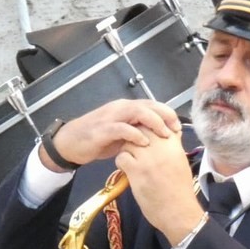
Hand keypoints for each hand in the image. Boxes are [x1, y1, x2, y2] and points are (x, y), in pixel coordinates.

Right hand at [38, 99, 180, 171]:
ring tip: (165, 134)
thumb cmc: (97, 139)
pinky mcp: (102, 129)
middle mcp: (120, 108)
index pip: (152, 105)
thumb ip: (137, 132)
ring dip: (154, 122)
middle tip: (176, 130)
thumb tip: (158, 138)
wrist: (70, 143)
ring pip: (137, 112)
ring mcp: (111, 117)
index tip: (179, 127)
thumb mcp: (121, 135)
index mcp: (126, 108)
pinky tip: (145, 142)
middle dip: (165, 116)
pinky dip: (135, 134)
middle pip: (148, 105)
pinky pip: (122, 128)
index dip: (167, 113)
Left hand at [116, 126, 202, 244]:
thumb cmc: (180, 188)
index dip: (146, 127)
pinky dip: (121, 162)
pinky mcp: (136, 171)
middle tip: (134, 146)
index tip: (144, 136)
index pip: (155, 123)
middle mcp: (161, 147)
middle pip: (140, 129)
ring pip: (128, 141)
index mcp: (173, 144)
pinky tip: (126, 169)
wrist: (178, 211)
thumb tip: (169, 132)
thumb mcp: (181, 161)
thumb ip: (173, 145)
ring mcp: (148, 159)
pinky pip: (121, 157)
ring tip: (131, 159)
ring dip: (126, 148)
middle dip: (134, 135)